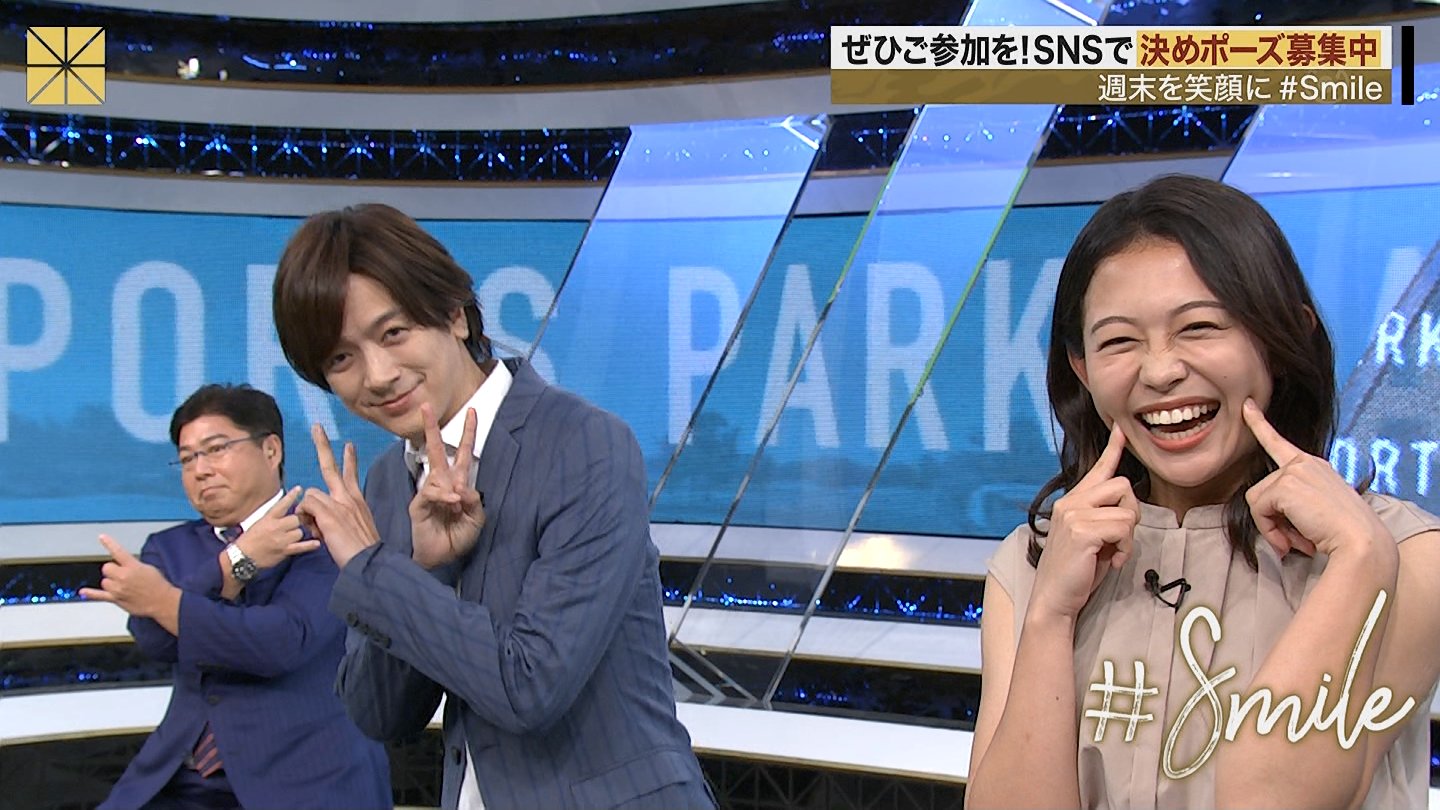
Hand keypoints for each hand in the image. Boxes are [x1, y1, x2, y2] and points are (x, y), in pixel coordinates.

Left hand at [79, 535, 179, 618]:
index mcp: (132, 566)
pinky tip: (83, 591)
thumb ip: (133, 564)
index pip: (118, 551)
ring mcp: (118, 588)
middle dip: (113, 569)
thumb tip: (123, 564)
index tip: (102, 537)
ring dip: (111, 581)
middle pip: (106, 568)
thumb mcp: (148, 568)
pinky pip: (99, 595)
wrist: (162, 601)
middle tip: (124, 574)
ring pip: (104, 581)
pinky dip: (90, 593)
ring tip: (123, 585)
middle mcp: (123, 577)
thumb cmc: (158, 586)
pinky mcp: (116, 599)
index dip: (109, 543)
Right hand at [236, 487, 321, 568]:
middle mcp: (275, 527)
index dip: (291, 496)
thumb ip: (273, 517)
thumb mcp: (259, 522)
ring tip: (290, 538)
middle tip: (291, 527)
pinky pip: (301, 546)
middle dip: (296, 523)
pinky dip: (310, 545)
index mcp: (268, 518)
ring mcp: (281, 539)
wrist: (243, 557)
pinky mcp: (285, 551)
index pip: (281, 505)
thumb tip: (286, 508)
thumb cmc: (250, 539)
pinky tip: (317, 543)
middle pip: (296, 520)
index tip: (299, 489)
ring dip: (298, 535)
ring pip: (299, 532)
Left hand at [298, 425, 381, 569]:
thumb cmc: (362, 549)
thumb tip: (321, 516)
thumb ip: (340, 516)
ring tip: (318, 529)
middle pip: (331, 466)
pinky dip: (306, 518)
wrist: (369, 561)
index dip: (349, 459)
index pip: (350, 474)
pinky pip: (306, 506)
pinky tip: (316, 531)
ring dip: (309, 511)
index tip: (349, 445)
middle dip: (322, 444)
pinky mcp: (329, 514)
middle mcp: (348, 497)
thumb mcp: (356, 528)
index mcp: (357, 500)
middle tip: (316, 427)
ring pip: (311, 493)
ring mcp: (338, 504)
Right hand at [409, 402, 485, 569]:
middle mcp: (442, 483)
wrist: (442, 558)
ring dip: (450, 487)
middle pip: (438, 450)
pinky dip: (443, 496)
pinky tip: (451, 504)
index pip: (464, 454)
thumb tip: (464, 488)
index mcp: (458, 484)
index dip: (468, 434)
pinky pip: (430, 492)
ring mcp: (429, 492)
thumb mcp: (476, 519)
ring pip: (437, 474)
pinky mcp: (419, 504)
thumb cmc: (458, 538)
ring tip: (456, 506)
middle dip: (431, 428)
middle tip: (426, 406)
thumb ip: (474, 502)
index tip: (473, 412)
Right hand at [1031, 422, 1140, 621]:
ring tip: (1113, 553)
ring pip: (1126, 509)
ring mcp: (1074, 515)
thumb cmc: (1074, 573)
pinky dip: (1124, 548)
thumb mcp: (1090, 539)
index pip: (1097, 469)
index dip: (1112, 448)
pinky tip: (1111, 561)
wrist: (1053, 599)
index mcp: (1072, 502)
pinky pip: (1123, 527)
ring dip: (1128, 536)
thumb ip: (1102, 518)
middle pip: (1122, 485)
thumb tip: (1126, 511)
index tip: (1120, 429)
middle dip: (1132, 513)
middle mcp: (1070, 502)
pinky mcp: (1082, 530)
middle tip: (1121, 539)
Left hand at [1243, 399, 1392, 566]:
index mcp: (1314, 466)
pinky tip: (1291, 541)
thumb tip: (1273, 521)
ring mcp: (1294, 471)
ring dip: (1270, 526)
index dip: (1259, 424)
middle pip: (1262, 489)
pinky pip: (1259, 509)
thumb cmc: (1344, 532)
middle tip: (1292, 540)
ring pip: (1258, 501)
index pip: (1279, 443)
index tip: (1247, 406)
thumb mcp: (1318, 509)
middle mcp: (1304, 463)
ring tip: (1295, 541)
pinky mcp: (1285, 485)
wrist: (1362, 541)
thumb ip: (1294, 504)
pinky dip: (1269, 530)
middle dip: (1271, 518)